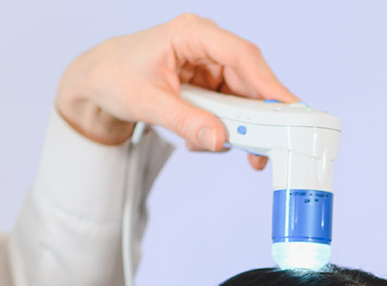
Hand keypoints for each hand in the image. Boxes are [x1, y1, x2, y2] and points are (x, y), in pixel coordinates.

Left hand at [56, 13, 297, 169]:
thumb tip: (219, 139)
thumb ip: (185, 122)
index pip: (242, 56)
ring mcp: (210, 67)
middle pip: (250, 81)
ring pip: (244, 99)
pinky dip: (224, 130)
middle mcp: (207, 47)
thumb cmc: (116, 77)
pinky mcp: (210, 87)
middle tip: (267, 148)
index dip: (269, 83)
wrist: (99, 83)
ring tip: (233, 150)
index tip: (287, 109)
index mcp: (193, 34)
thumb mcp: (148, 103)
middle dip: (259, 117)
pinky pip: (231, 111)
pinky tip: (205, 140)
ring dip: (242, 129)